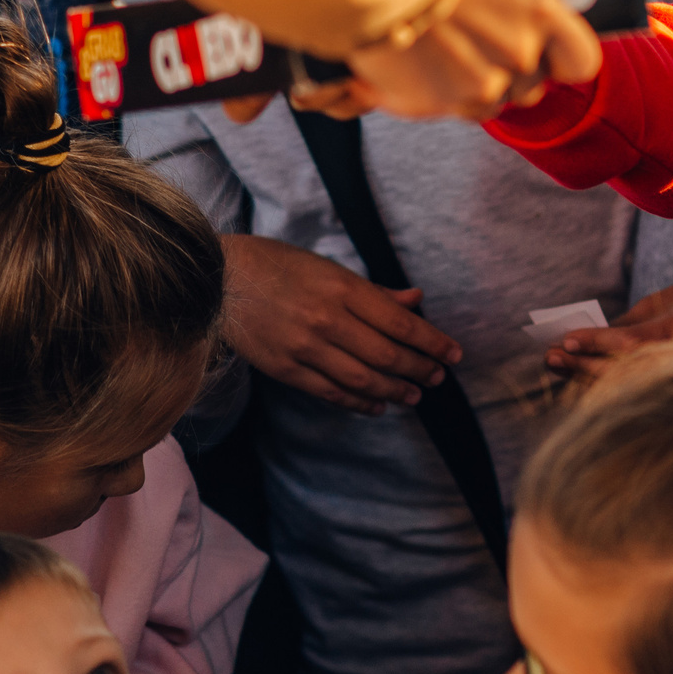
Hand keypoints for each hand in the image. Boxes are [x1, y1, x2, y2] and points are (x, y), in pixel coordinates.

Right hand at [219, 233, 460, 414]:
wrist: (218, 279)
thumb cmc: (280, 267)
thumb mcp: (331, 269)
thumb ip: (375, 292)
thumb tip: (416, 301)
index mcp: (343, 289)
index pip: (400, 323)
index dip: (432, 342)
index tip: (453, 355)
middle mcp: (327, 320)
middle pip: (386, 354)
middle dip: (419, 369)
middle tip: (437, 378)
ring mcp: (304, 347)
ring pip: (362, 379)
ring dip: (394, 391)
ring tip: (414, 396)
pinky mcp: (284, 369)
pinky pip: (330, 391)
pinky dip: (358, 402)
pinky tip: (377, 406)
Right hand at [335, 0, 602, 121]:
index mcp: (539, 11)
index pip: (582, 62)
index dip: (562, 60)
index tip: (546, 51)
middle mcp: (519, 54)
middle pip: (531, 85)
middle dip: (507, 69)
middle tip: (474, 42)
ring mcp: (478, 84)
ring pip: (488, 104)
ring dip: (468, 86)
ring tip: (438, 54)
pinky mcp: (434, 104)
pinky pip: (446, 110)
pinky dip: (429, 96)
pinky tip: (410, 67)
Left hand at [542, 272, 672, 380]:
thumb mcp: (663, 304)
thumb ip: (629, 325)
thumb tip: (583, 338)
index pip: (633, 342)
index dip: (597, 342)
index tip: (566, 338)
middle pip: (625, 368)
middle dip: (584, 364)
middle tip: (551, 355)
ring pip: (627, 383)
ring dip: (587, 375)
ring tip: (557, 363)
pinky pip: (637, 387)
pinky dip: (604, 383)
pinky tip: (579, 374)